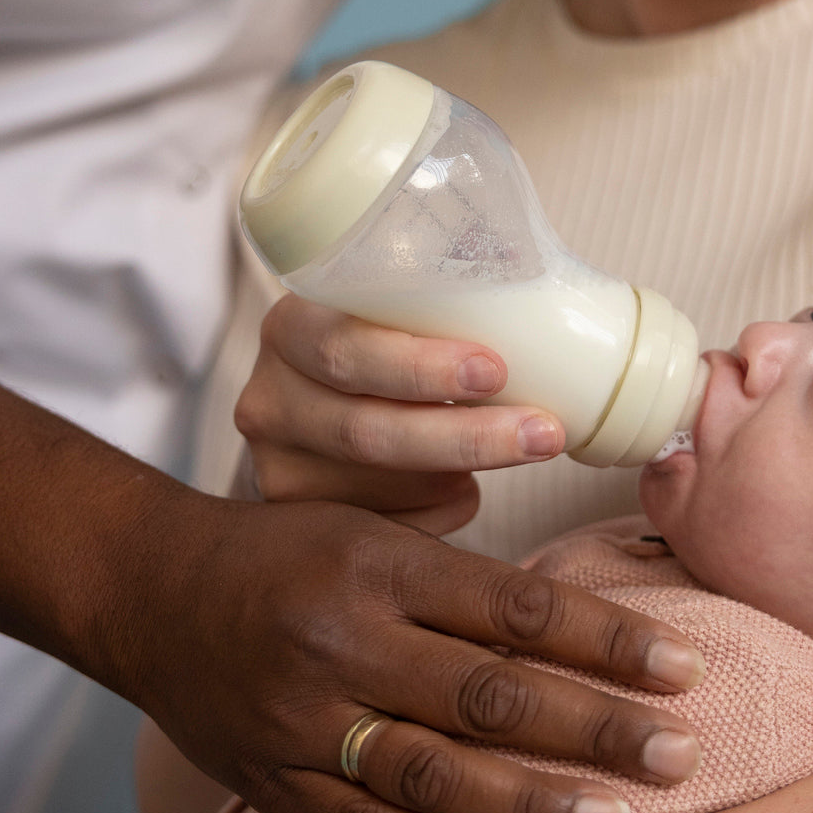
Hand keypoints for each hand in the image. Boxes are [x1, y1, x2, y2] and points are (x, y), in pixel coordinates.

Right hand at [125, 494, 704, 812]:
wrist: (148, 592)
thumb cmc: (286, 556)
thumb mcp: (373, 533)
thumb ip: (463, 581)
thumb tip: (584, 626)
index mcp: (379, 567)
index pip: (518, 607)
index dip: (610, 641)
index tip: (688, 668)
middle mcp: (343, 640)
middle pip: (491, 695)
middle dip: (595, 728)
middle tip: (680, 755)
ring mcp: (304, 719)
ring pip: (436, 771)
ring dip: (535, 802)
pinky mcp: (274, 781)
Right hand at [235, 295, 564, 532]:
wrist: (327, 399)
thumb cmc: (383, 342)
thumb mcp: (392, 306)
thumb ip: (442, 298)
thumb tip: (542, 284)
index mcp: (290, 330)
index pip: (345, 350)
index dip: (419, 367)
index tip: (495, 370)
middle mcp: (270, 402)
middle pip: (368, 433)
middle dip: (465, 436)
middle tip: (542, 431)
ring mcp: (280, 468)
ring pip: (385, 488)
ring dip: (463, 475)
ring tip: (524, 447)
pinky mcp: (304, 520)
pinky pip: (390, 527)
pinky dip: (442, 508)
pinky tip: (465, 487)